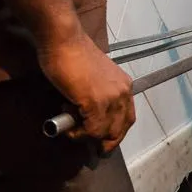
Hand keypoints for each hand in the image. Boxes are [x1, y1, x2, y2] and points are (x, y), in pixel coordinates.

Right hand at [38, 34, 134, 154]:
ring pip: (105, 132)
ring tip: (72, 130)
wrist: (64, 41)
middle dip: (107, 142)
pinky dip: (78, 134)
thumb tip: (86, 112)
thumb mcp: (94, 76)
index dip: (116, 132)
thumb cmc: (72, 54)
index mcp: (124, 85)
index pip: (127, 117)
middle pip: (121, 128)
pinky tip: (68, 129)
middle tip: (94, 150)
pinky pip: (91, 130)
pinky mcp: (94, 102)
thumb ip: (96, 93)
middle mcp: (123, 92)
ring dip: (87, 137)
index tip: (104, 141)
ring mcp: (110, 98)